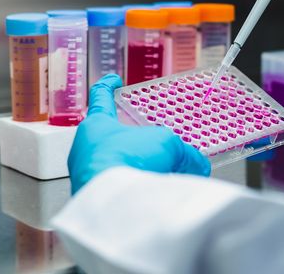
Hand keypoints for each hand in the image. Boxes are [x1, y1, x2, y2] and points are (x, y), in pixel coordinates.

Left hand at [68, 74, 210, 193]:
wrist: (111, 203)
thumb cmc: (125, 160)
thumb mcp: (165, 144)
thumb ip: (182, 152)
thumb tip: (197, 164)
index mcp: (96, 125)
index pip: (100, 97)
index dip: (107, 86)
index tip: (112, 80)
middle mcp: (85, 148)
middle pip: (110, 138)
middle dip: (132, 142)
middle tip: (149, 145)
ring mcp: (86, 175)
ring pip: (114, 167)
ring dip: (135, 170)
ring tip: (158, 177)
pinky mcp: (93, 200)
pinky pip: (117, 192)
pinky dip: (134, 191)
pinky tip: (151, 197)